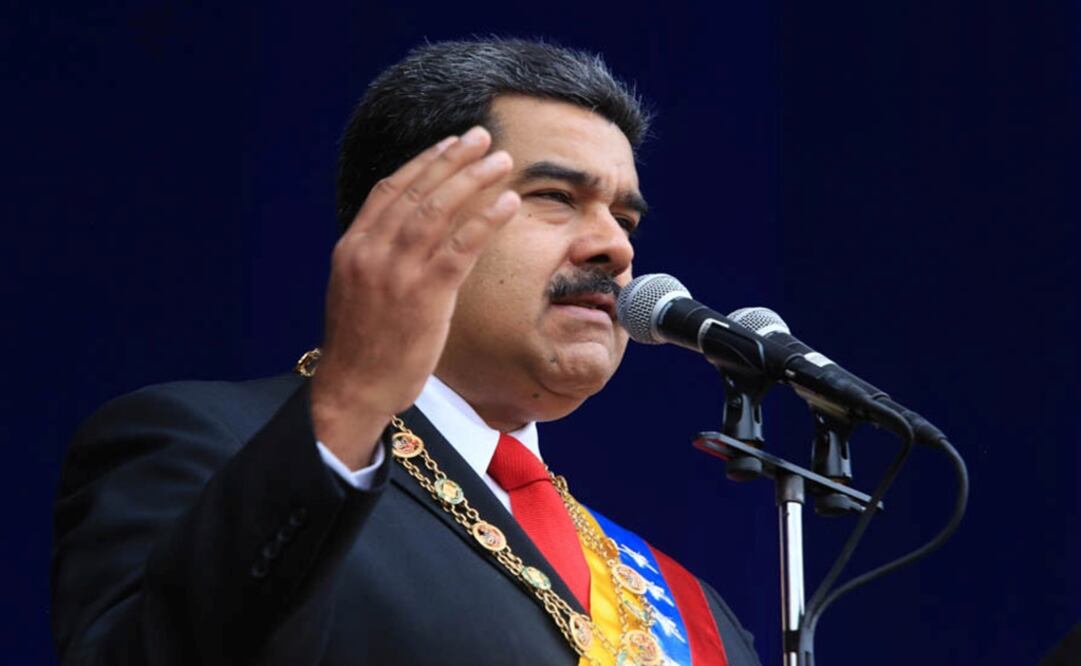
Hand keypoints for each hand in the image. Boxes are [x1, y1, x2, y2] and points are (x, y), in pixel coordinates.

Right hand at [311, 127, 519, 468]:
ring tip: (502, 160)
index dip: (423, 163)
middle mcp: (371, 251)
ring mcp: (397, 271)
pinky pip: (461, 247)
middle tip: (483, 137)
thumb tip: (409, 237)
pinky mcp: (424, 295)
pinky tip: (507, 204)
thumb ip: (379, 259)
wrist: (352, 389)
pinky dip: (485, 220)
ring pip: (440, 210)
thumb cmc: (361, 348)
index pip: (390, 190)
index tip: (449, 144)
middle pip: (419, 191)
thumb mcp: (358, 292)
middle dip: (454, 159)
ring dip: (474, 180)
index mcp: (353, 247)